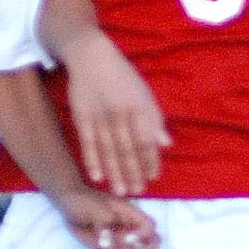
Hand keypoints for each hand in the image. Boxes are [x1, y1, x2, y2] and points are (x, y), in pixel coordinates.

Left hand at [53, 187, 159, 248]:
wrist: (70, 204)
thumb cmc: (85, 200)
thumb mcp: (95, 209)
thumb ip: (104, 224)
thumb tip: (107, 245)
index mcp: (130, 214)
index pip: (149, 226)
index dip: (143, 235)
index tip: (128, 239)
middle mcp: (129, 230)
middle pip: (147, 246)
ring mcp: (120, 242)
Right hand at [64, 33, 171, 196]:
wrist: (91, 57)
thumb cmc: (122, 76)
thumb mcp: (144, 93)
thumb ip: (154, 119)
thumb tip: (166, 144)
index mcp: (139, 106)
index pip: (146, 139)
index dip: (150, 160)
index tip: (153, 177)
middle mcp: (120, 113)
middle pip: (128, 149)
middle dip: (133, 172)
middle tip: (138, 191)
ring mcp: (100, 116)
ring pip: (109, 150)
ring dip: (115, 172)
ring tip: (121, 191)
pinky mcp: (82, 117)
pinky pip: (88, 143)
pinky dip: (92, 160)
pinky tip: (97, 177)